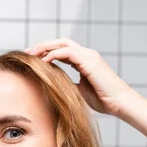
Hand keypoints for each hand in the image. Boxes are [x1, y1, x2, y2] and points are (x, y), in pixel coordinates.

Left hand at [25, 38, 142, 116]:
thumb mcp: (80, 91)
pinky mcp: (90, 61)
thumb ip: (69, 84)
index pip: (62, 50)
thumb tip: (54, 86)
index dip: (46, 52)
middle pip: (60, 42)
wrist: (120, 103)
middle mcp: (87, 54)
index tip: (31, 59)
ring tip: (31, 55)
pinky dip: (54, 54)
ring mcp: (89, 56)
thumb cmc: (104, 100)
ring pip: (62, 43)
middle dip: (42, 46)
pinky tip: (43, 62)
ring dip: (45, 47)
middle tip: (26, 53)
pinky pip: (68, 52)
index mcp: (85, 60)